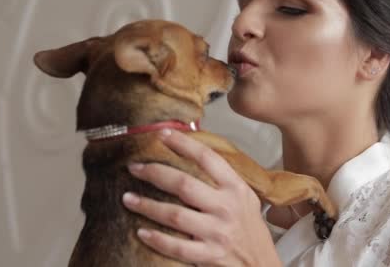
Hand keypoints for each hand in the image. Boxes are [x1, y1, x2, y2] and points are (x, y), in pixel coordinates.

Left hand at [122, 129, 281, 266]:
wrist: (261, 264)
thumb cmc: (250, 229)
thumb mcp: (245, 197)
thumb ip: (222, 179)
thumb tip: (192, 154)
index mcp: (235, 188)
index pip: (207, 158)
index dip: (183, 144)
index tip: (162, 135)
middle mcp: (226, 207)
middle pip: (184, 184)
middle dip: (155, 173)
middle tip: (135, 168)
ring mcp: (217, 232)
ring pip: (175, 215)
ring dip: (148, 205)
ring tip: (128, 198)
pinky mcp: (209, 255)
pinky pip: (177, 247)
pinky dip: (158, 239)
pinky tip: (142, 232)